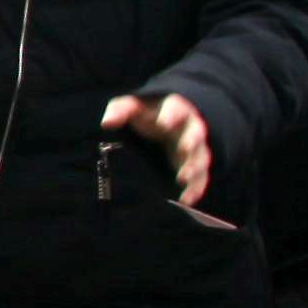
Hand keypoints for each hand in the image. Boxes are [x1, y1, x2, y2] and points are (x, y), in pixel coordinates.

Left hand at [105, 90, 213, 204]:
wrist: (161, 125)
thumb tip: (106, 123)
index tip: (164, 124)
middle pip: (195, 134)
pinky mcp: (194, 166)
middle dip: (190, 142)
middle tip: (183, 150)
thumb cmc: (145, 114)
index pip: (176, 110)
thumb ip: (119, 111)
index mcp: (175, 110)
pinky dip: (195, 189)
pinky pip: (200, 178)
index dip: (171, 116)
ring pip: (200, 158)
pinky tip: (187, 200)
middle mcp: (189, 129)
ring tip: (183, 178)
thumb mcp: (130, 108)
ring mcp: (194, 149)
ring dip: (194, 168)